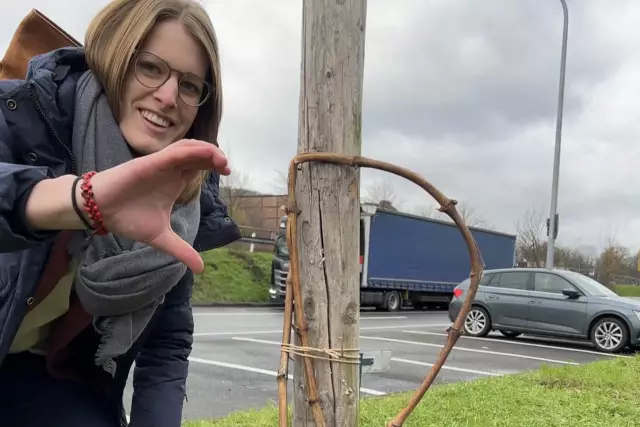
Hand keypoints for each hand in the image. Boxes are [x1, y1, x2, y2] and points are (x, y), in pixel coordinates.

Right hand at [86, 139, 229, 272]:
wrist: (99, 212)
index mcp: (176, 181)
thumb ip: (182, 250)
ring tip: (220, 160)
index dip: (214, 165)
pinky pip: (172, 153)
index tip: (227, 174)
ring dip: (205, 150)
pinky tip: (202, 154)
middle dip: (215, 157)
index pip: (199, 166)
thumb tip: (200, 269)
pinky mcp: (149, 163)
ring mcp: (160, 164)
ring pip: (187, 149)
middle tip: (227, 168)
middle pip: (198, 155)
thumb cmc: (127, 218)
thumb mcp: (161, 238)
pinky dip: (189, 151)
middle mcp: (170, 170)